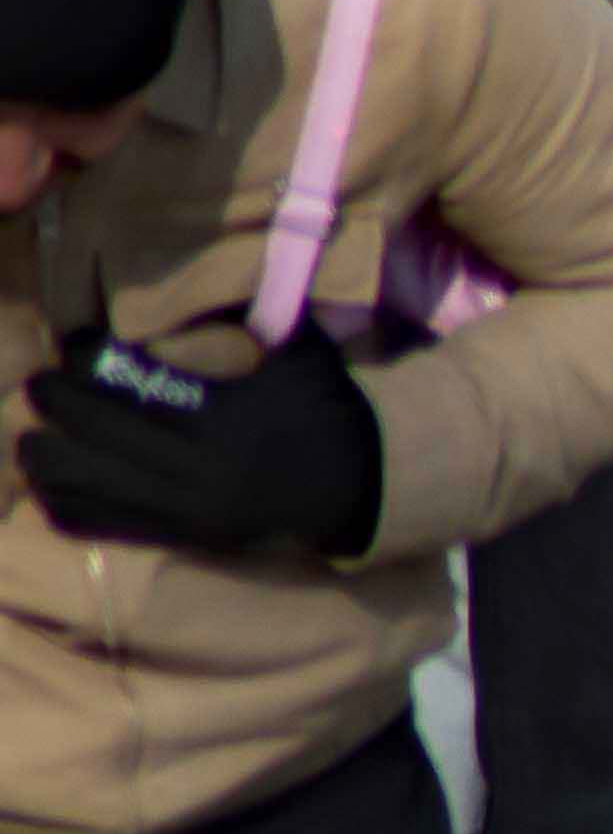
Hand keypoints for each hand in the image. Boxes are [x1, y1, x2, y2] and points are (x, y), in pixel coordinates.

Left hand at [15, 331, 384, 559]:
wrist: (359, 485)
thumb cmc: (321, 406)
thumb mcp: (295, 352)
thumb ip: (240, 322)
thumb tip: (175, 296)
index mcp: (229, 418)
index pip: (136, 384)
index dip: (93, 360)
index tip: (76, 342)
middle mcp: (202, 468)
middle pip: (101, 433)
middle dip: (57, 402)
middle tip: (39, 382)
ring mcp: (189, 509)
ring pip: (89, 484)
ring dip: (47, 456)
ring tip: (33, 435)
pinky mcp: (181, 537)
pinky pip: (103, 524)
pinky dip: (63, 502)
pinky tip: (46, 481)